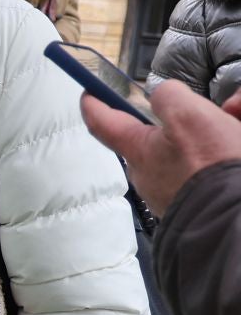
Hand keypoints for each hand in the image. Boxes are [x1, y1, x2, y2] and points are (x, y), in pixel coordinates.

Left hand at [81, 81, 240, 215]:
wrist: (237, 220)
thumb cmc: (210, 167)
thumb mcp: (188, 116)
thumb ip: (169, 97)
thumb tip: (163, 95)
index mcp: (138, 152)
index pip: (103, 124)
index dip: (95, 105)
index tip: (88, 94)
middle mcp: (151, 174)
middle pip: (162, 134)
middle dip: (193, 115)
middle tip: (225, 108)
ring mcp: (175, 190)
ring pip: (194, 147)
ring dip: (221, 130)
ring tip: (239, 118)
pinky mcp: (200, 200)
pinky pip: (210, 167)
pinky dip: (230, 150)